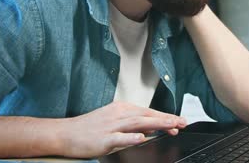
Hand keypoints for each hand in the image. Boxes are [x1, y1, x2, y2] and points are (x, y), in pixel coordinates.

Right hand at [57, 101, 186, 157]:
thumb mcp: (114, 123)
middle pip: (146, 115)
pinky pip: (119, 137)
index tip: (179, 122)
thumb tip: (151, 128)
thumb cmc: (89, 129)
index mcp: (121, 109)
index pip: (148, 112)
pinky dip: (131, 137)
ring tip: (171, 126)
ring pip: (137, 123)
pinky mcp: (103, 138)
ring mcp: (110, 126)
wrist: (65, 134)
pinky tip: (142, 138)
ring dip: (156, 124)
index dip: (164, 117)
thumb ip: (133, 125)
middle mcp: (118, 114)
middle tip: (182, 122)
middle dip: (166, 119)